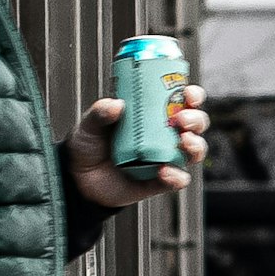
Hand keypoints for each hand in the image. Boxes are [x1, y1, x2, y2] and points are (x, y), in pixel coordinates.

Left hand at [66, 84, 210, 209]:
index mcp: (153, 115)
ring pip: (194, 152)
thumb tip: (116, 104)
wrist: (78, 179)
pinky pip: (178, 180)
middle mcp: (164, 135)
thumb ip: (99, 113)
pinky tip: (164, 171)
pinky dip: (176, 176)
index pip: (182, 100)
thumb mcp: (90, 124)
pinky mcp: (160, 182)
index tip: (187, 93)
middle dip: (196, 120)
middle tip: (182, 119)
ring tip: (183, 142)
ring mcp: (165, 158)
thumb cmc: (88, 145)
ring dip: (196, 146)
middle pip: (195, 125)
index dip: (192, 95)